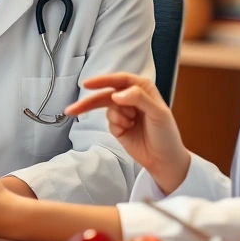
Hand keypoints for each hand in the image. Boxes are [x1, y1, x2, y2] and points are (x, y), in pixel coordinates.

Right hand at [65, 73, 190, 194]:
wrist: (164, 160)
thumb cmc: (166, 134)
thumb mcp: (157, 113)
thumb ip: (138, 98)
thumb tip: (116, 94)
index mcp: (143, 88)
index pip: (120, 80)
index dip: (103, 80)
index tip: (87, 85)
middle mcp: (132, 97)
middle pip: (106, 94)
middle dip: (90, 102)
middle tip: (73, 109)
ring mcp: (124, 111)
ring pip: (107, 108)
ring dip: (116, 117)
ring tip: (130, 124)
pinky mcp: (118, 125)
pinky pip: (109, 121)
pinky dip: (116, 126)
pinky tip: (128, 131)